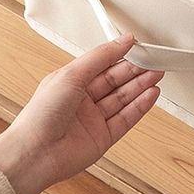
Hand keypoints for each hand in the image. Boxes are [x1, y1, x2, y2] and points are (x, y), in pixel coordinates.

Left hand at [0, 33, 162, 193]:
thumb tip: (122, 40)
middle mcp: (83, 99)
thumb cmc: (42, 113)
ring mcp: (94, 119)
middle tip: (154, 60)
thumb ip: (101, 57)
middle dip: (135, 70)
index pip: (102, 63)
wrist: (35, 153)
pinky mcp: (103, 138)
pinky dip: (140, 107)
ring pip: (123, 98)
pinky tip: (151, 95)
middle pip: (116, 80)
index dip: (121, 54)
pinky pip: (126, 119)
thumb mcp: (72, 74)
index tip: (138, 46)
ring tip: (158, 74)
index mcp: (72, 81)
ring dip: (141, 86)